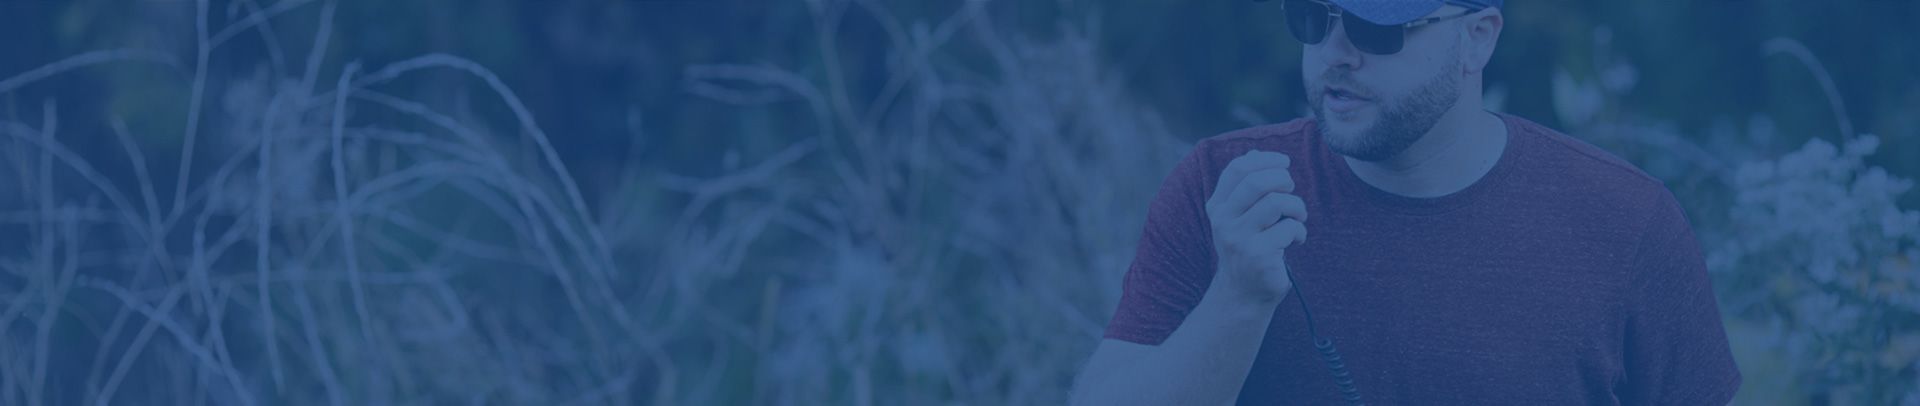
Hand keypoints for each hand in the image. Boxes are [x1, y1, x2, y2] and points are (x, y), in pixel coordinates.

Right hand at [1205, 150, 1308, 304]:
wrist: (1243, 294)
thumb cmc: (1248, 249)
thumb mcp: (1239, 217)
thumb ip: (1245, 188)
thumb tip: (1255, 153)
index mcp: (1218, 207)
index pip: (1238, 169)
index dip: (1266, 159)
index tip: (1284, 163)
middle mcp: (1223, 222)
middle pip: (1257, 182)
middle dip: (1283, 180)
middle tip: (1291, 191)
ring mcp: (1239, 240)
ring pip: (1277, 203)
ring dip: (1297, 207)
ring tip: (1298, 218)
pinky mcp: (1259, 256)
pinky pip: (1290, 229)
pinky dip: (1300, 232)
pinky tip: (1296, 241)